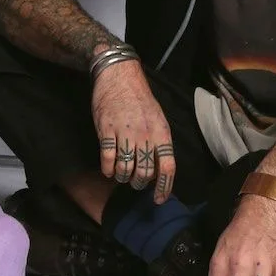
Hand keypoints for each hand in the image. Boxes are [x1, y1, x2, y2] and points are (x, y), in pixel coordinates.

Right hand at [91, 58, 175, 202]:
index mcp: (162, 132)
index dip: (163, 187)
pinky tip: (107, 169)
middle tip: (134, 181)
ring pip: (125, 168)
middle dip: (139, 183)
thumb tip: (159, 168)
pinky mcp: (107, 130)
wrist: (119, 75)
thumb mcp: (157, 118)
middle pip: (144, 172)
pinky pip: (108, 158)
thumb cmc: (139, 98)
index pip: (167, 167)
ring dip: (122, 177)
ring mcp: (126, 132)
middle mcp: (146, 135)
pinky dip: (107, 169)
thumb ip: (159, 142)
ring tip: (120, 174)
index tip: (158, 199)